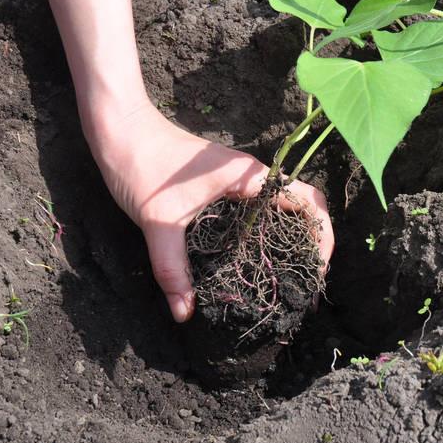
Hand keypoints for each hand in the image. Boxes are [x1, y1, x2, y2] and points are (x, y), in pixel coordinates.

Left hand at [86, 100, 333, 322]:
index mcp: (249, 177)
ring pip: (280, 208)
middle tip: (305, 284)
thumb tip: (184, 313)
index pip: (308, 201)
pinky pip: (258, 209)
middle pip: (302, 206)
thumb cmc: (143, 165)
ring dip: (291, 238)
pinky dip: (267, 232)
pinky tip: (252, 258)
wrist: (120, 129)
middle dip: (312, 243)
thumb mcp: (158, 222)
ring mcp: (237, 179)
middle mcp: (251, 176)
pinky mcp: (221, 186)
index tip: (317, 271)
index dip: (322, 236)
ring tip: (286, 277)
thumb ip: (172, 269)